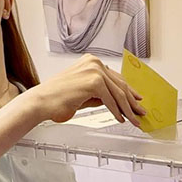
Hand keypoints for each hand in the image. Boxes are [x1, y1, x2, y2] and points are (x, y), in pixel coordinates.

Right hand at [29, 54, 145, 125]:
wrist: (41, 102)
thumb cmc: (57, 98)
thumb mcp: (84, 93)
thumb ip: (101, 93)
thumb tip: (118, 101)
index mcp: (91, 61)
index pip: (116, 78)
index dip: (129, 91)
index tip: (137, 100)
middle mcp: (94, 62)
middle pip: (120, 85)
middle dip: (131, 102)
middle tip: (140, 112)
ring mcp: (94, 70)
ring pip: (118, 94)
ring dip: (127, 109)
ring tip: (133, 120)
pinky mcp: (93, 82)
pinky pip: (110, 100)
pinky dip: (116, 111)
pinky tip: (120, 118)